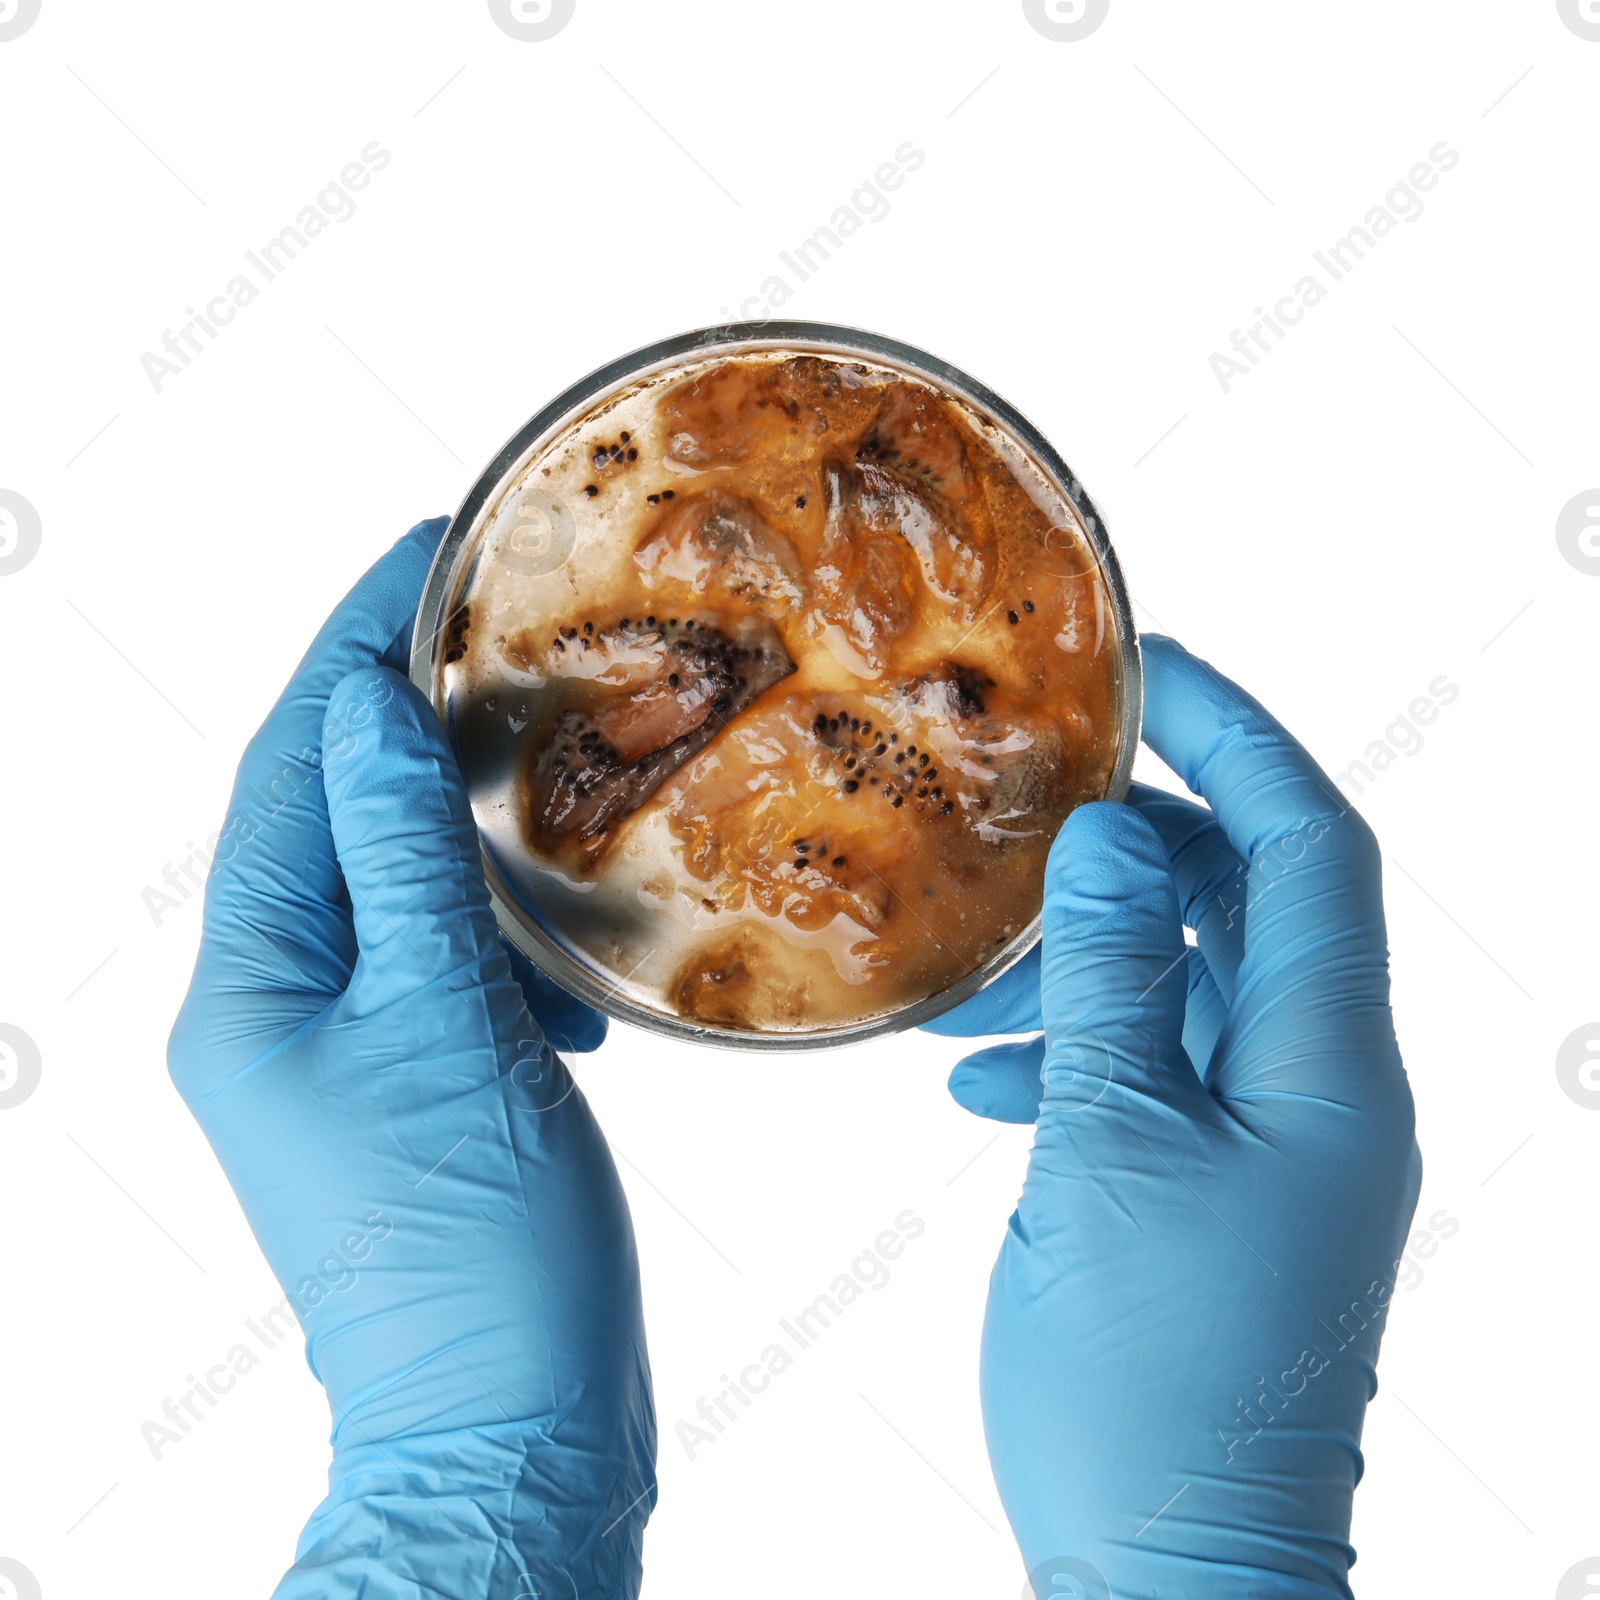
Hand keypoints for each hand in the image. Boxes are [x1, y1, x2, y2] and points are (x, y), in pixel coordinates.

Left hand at [169, 520, 654, 1599]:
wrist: (507, 1418)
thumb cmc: (472, 1243)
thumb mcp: (442, 1027)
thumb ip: (400, 863)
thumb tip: (361, 712)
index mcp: (255, 987)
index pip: (289, 770)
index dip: (345, 650)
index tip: (412, 552)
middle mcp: (275, 1011)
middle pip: (324, 815)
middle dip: (391, 713)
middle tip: (473, 617)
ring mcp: (340, 1054)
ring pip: (388, 885)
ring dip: (451, 817)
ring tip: (524, 746)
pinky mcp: (410, 1089)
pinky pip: (439, 961)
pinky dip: (496, 926)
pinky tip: (563, 949)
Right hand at [925, 634, 1419, 1598]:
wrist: (1178, 1570)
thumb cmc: (1152, 1378)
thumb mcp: (1113, 1150)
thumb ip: (1113, 982)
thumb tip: (1116, 839)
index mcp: (1327, 1066)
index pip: (1310, 845)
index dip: (1240, 737)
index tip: (1151, 668)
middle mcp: (1323, 1091)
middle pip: (1252, 904)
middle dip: (1146, 845)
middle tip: (1035, 810)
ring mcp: (1275, 1147)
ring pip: (1194, 988)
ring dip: (1093, 960)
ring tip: (980, 978)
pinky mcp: (1220, 1194)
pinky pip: (1159, 1072)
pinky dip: (1080, 1050)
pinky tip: (987, 1086)